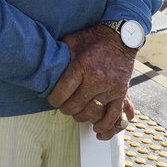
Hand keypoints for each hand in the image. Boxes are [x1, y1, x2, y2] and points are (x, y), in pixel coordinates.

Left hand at [48, 23, 135, 139]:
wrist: (121, 37)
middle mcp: (96, 79)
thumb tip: (45, 64)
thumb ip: (60, 54)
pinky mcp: (121, 93)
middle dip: (66, 109)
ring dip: (81, 117)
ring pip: (91, 113)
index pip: (62, 93)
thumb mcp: (72, 40)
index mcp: (81, 65)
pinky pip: (113, 115)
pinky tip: (97, 129)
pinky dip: (104, 125)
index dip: (54, 100)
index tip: (52, 100)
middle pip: (75, 106)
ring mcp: (110, 87)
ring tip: (77, 113)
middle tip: (63, 107)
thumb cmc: (93, 39)